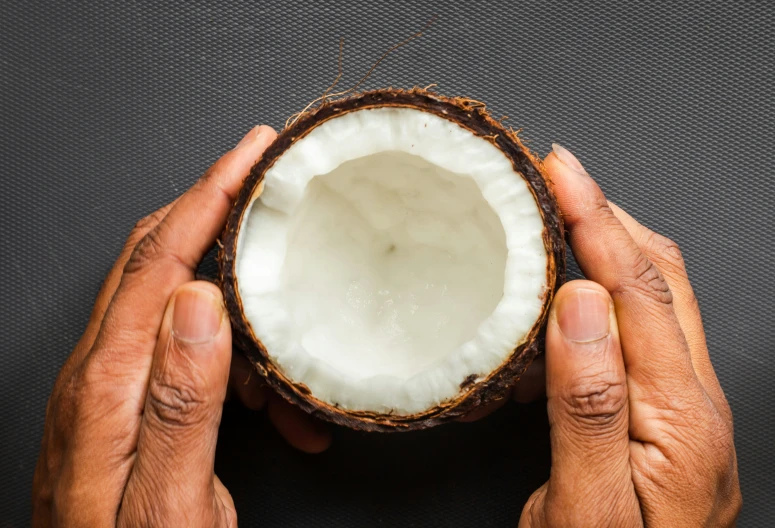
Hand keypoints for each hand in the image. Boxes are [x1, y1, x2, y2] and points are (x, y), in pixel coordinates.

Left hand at [32, 126, 330, 526]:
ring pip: (182, 308)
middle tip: (271, 187)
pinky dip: (233, 366)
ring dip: (244, 321)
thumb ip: (181, 401)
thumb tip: (199, 299)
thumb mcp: (170, 501)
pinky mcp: (127, 403)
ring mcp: (111, 386)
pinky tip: (267, 408)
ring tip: (292, 371)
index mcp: (108, 385)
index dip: (208, 194)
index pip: (159, 258)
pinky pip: (184, 354)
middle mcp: (101, 372)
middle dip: (218, 212)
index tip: (249, 151)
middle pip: (159, 258)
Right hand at [519, 145, 740, 525]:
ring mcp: (681, 403)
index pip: (639, 288)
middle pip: (658, 275)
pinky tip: (558, 294)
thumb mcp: (585, 506)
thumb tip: (581, 302)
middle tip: (557, 174)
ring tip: (555, 216)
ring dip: (606, 244)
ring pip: (650, 296)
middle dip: (608, 212)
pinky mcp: (659, 412)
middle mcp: (693, 398)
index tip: (561, 170)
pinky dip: (597, 292)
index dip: (598, 220)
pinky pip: (633, 331)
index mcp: (679, 416)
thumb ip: (588, 403)